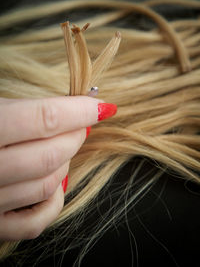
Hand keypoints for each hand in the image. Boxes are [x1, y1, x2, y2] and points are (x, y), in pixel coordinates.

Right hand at [0, 95, 109, 240]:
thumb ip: (22, 110)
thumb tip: (70, 109)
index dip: (79, 110)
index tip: (101, 105)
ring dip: (66, 162)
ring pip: (46, 185)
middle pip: (50, 154)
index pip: (44, 119)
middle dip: (77, 134)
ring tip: (64, 146)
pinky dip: (54, 199)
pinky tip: (55, 181)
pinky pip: (35, 221)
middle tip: (83, 123)